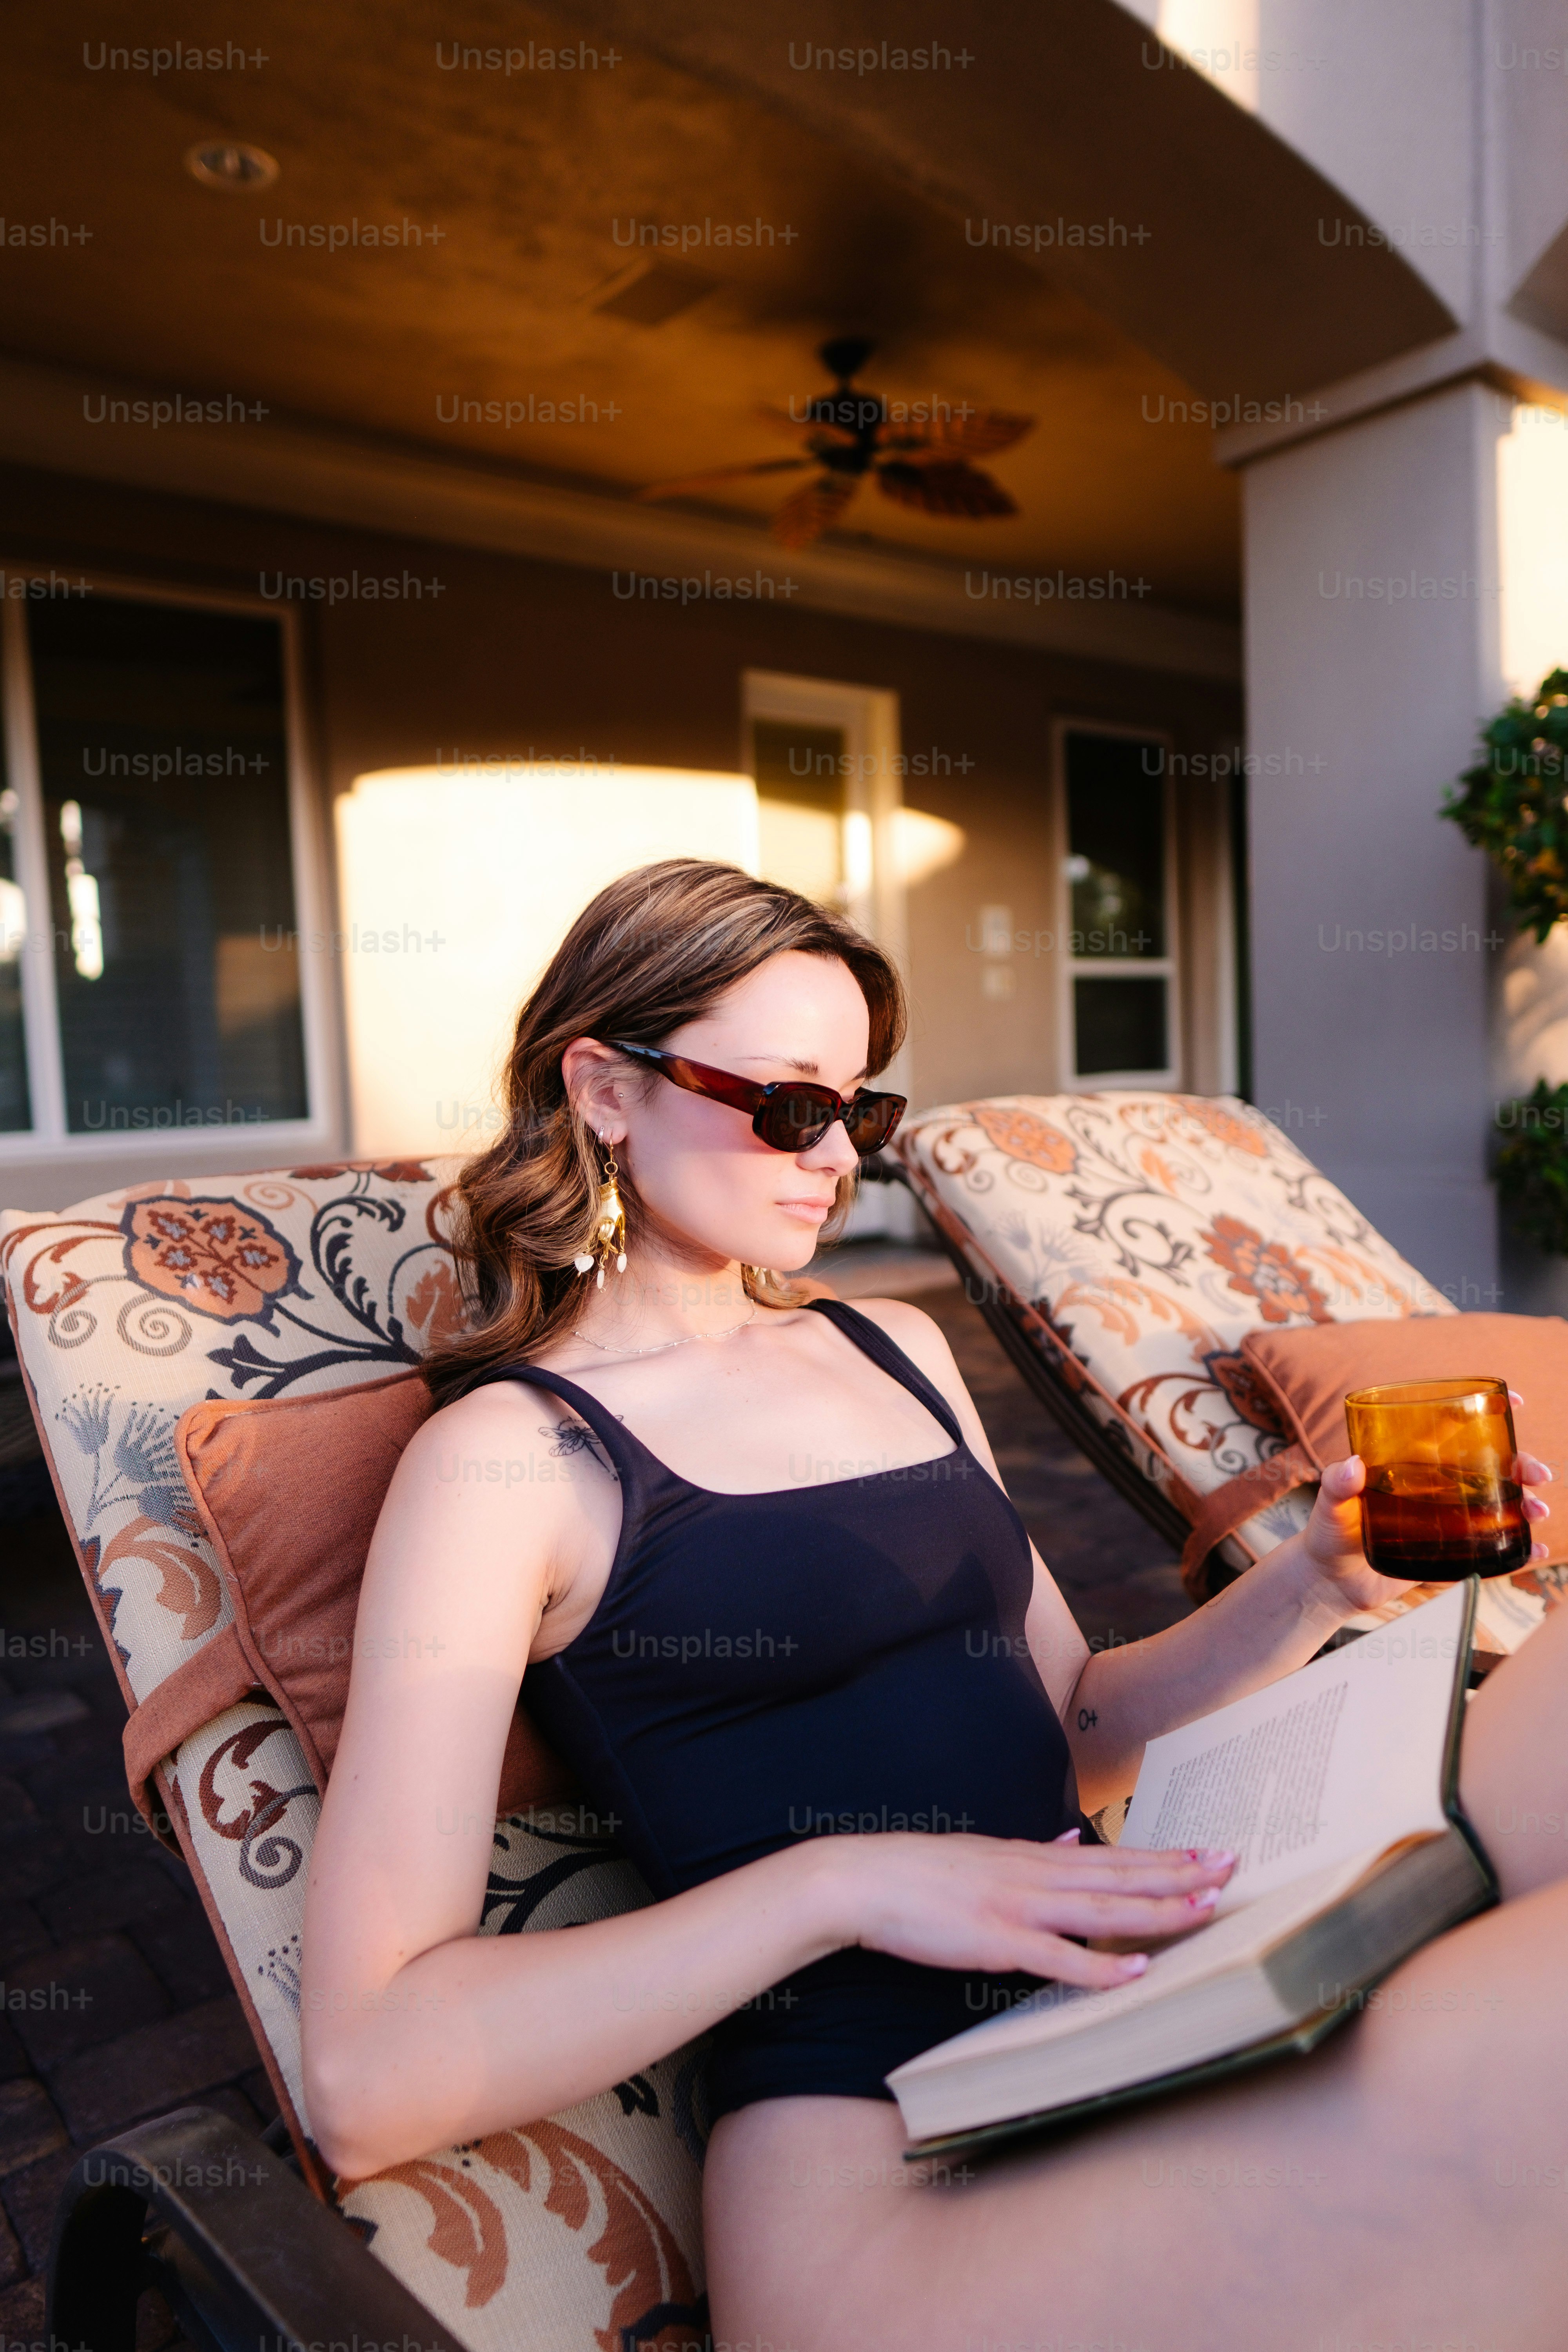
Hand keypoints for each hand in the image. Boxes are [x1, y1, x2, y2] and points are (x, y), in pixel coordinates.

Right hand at [829, 1828, 1235, 1991]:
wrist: (864, 1880)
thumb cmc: (921, 1875)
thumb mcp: (985, 1851)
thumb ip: (1033, 1850)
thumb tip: (1072, 1838)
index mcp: (1033, 1857)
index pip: (1113, 1856)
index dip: (1165, 1856)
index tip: (1209, 1851)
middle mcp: (1035, 1874)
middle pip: (1121, 1875)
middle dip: (1181, 1874)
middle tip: (1233, 1868)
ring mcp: (1017, 1906)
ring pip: (1102, 1909)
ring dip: (1157, 1909)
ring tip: (1205, 1907)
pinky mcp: (995, 1940)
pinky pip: (1057, 1956)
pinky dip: (1099, 1964)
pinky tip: (1134, 1968)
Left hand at [1300, 1386, 1551, 1615]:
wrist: (1329, 1581)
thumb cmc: (1328, 1532)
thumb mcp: (1329, 1504)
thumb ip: (1338, 1485)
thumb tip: (1352, 1466)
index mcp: (1412, 1464)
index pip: (1452, 1429)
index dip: (1483, 1411)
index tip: (1513, 1401)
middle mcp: (1436, 1488)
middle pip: (1489, 1468)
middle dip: (1521, 1466)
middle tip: (1538, 1475)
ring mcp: (1447, 1521)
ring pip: (1498, 1506)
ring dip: (1525, 1505)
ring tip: (1537, 1512)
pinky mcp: (1449, 1554)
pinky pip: (1490, 1550)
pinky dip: (1517, 1551)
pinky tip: (1536, 1551)